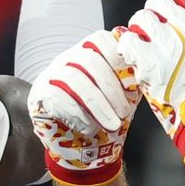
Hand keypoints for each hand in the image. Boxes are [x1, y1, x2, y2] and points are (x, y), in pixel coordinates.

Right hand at [29, 30, 137, 185]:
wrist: (79, 146)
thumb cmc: (102, 116)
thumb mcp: (121, 97)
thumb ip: (130, 80)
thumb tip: (145, 69)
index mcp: (88, 54)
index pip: (99, 39)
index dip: (117, 55)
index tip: (132, 77)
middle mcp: (67, 59)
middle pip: (88, 59)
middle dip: (111, 87)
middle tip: (124, 112)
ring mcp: (50, 75)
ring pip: (73, 79)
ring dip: (97, 104)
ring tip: (112, 124)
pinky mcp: (39, 94)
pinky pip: (57, 97)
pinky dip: (78, 114)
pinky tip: (89, 127)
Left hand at [117, 0, 184, 162]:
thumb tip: (180, 15)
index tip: (167, 12)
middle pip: (155, 2)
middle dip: (152, 17)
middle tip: (154, 35)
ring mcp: (166, 43)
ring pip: (138, 20)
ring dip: (139, 33)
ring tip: (146, 50)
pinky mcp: (148, 61)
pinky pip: (127, 41)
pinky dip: (128, 49)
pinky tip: (136, 59)